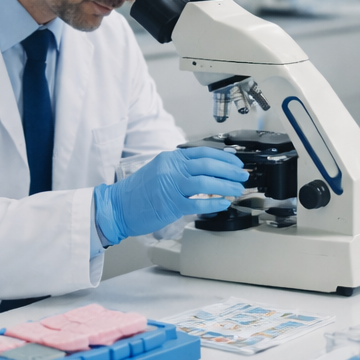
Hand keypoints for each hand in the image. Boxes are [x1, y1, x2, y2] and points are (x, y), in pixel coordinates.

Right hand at [92, 147, 248, 244]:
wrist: (117, 207)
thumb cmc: (139, 192)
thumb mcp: (160, 171)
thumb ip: (182, 169)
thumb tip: (208, 171)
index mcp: (170, 158)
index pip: (203, 152)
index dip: (224, 157)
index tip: (237, 163)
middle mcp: (171, 168)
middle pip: (208, 165)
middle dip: (230, 171)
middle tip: (242, 176)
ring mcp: (170, 186)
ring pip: (205, 183)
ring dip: (225, 186)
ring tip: (237, 190)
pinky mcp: (169, 204)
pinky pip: (197, 203)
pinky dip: (213, 203)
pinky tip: (224, 203)